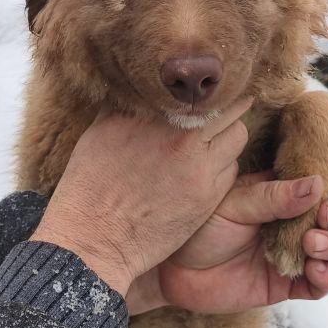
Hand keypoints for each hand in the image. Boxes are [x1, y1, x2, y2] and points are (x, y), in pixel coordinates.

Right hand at [29, 100, 251, 295]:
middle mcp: (178, 134)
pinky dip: (222, 168)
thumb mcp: (101, 132)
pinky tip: (204, 175)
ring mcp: (197, 165)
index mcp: (151, 114)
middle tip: (228, 111)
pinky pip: (231, 170)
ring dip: (229, 138)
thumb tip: (146, 89)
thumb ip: (130, 106)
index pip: (196, 89)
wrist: (94, 238)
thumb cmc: (90, 186)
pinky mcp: (208, 195)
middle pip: (227, 107)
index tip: (210, 89)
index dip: (205, 90)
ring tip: (214, 146)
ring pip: (237, 136)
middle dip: (228, 109)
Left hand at [126, 162, 327, 314]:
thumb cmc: (198, 225)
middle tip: (326, 214)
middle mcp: (296, 219)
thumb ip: (273, 197)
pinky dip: (327, 277)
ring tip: (311, 242)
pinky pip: (319, 283)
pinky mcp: (287, 283)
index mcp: (286, 190)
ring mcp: (294, 251)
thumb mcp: (233, 203)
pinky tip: (318, 270)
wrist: (172, 268)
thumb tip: (316, 183)